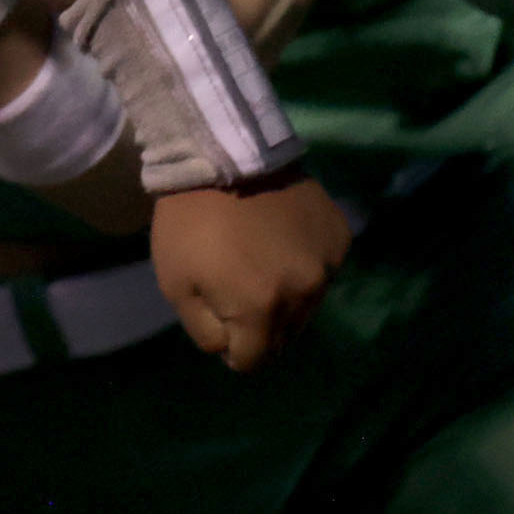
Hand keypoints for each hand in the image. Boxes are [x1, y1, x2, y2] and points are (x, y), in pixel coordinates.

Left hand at [149, 174, 351, 369]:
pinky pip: (324, 268)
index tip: (222, 324)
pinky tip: (282, 238)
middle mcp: (303, 294)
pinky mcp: (339, 236)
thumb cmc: (189, 220)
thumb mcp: (174, 283)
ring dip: (287, 296)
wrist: (222, 153)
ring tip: (262, 262)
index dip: (234, 350)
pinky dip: (306, 263)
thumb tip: (231, 350)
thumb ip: (204, 329)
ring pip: (308, 305)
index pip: (254, 361)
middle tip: (239, 290)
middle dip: (261, 326)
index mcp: (260, 310)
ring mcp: (327, 264)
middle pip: (284, 335)